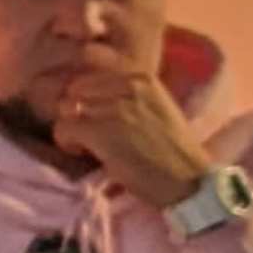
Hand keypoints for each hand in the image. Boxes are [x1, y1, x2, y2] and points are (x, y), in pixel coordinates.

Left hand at [47, 57, 211, 212]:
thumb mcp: (155, 107)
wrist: (188, 181)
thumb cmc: (172, 150)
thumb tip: (88, 93)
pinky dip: (67, 142)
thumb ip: (127, 95)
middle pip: (76, 90)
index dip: (86, 95)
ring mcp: (115, 108)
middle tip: (88, 133)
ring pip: (66, 108)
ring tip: (87, 145)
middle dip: (76, 111)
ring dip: (72, 129)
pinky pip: (64, 128)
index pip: (93, 71)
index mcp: (142, 77)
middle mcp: (129, 86)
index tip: (94, 115)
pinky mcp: (102, 132)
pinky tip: (83, 153)